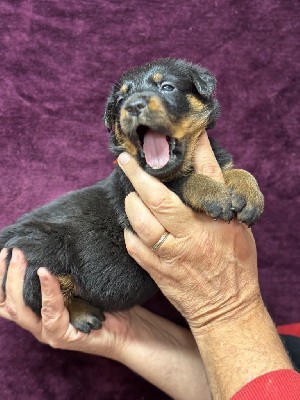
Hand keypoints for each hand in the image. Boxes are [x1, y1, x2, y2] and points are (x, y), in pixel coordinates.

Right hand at [0, 247, 211, 399]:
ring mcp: (49, 332)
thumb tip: (54, 243)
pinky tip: (46, 273)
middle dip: (5, 275)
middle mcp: (39, 323)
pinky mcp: (63, 338)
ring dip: (17, 282)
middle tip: (10, 251)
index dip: (2, 274)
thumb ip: (64, 272)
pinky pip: (50, 314)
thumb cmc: (105, 302)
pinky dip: (47, 292)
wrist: (129, 327)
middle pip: (6, 303)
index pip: (7, 296)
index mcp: (39, 310)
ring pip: (20, 310)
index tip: (5, 250)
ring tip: (20, 258)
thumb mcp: (79, 282)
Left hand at [119, 132, 261, 329]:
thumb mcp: (237, 229)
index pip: (206, 176)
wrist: (226, 308)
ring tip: (130, 194)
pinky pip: (134, 246)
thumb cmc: (235, 266)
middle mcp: (193, 234)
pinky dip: (130, 232)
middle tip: (124, 160)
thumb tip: (203, 175)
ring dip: (131, 204)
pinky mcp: (158, 270)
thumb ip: (219, 204)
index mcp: (218, 220)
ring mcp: (172, 254)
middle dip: (138, 175)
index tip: (185, 132)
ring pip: (141, 221)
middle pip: (159, 198)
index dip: (196, 150)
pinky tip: (132, 226)